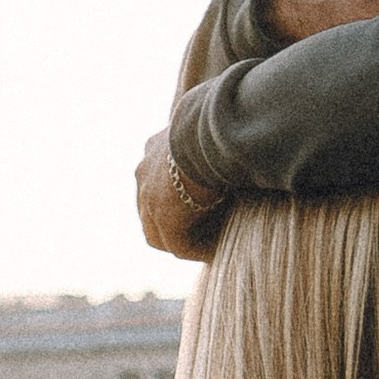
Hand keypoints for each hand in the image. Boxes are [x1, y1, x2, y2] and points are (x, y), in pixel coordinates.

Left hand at [138, 125, 222, 262]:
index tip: (201, 208)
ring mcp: (148, 197)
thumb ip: (210, 144)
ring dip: (185, 242)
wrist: (214, 131)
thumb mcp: (211, 132)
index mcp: (154, 148)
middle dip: (174, 225)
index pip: (155, 184)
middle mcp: (144, 172)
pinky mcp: (164, 217)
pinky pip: (179, 245)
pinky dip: (199, 250)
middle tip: (202, 235)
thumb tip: (234, 140)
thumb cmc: (222, 127)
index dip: (176, 200)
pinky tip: (218, 251)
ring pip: (161, 234)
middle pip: (151, 211)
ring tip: (211, 248)